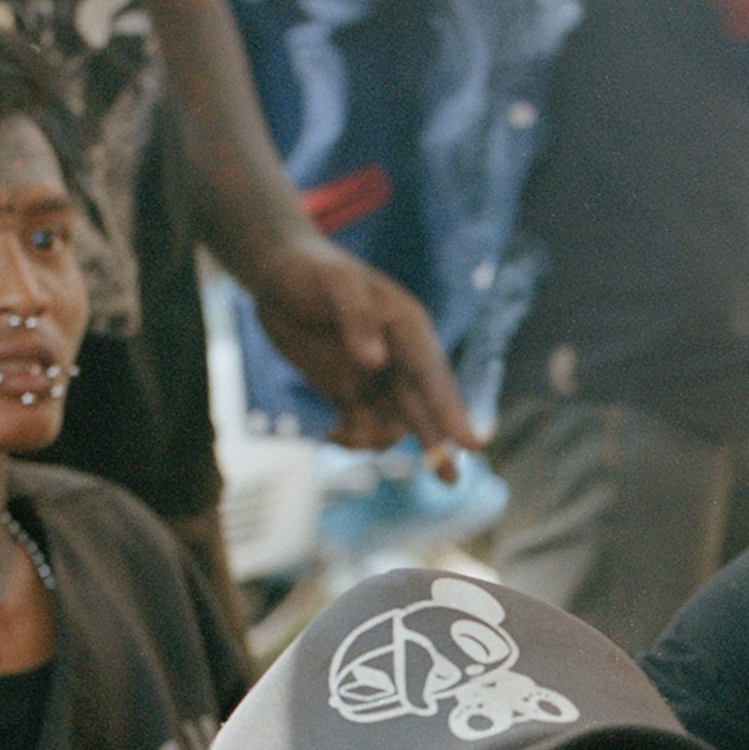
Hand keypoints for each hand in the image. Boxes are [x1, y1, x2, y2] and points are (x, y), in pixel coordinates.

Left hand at [244, 232, 476, 468]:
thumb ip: (356, 318)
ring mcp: (375, 377)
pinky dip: (349, 439)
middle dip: (437, 444)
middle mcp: (398, 357)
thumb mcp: (334, 283)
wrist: (276, 272)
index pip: (434, 376)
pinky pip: (361, 426)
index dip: (452, 411)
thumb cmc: (310, 269)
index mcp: (408, 328)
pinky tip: (329, 436)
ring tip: (339, 437)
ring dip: (373, 441)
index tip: (472, 444)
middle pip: (425, 408)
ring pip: (392, 424)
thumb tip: (374, 363)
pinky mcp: (347, 390)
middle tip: (450, 480)